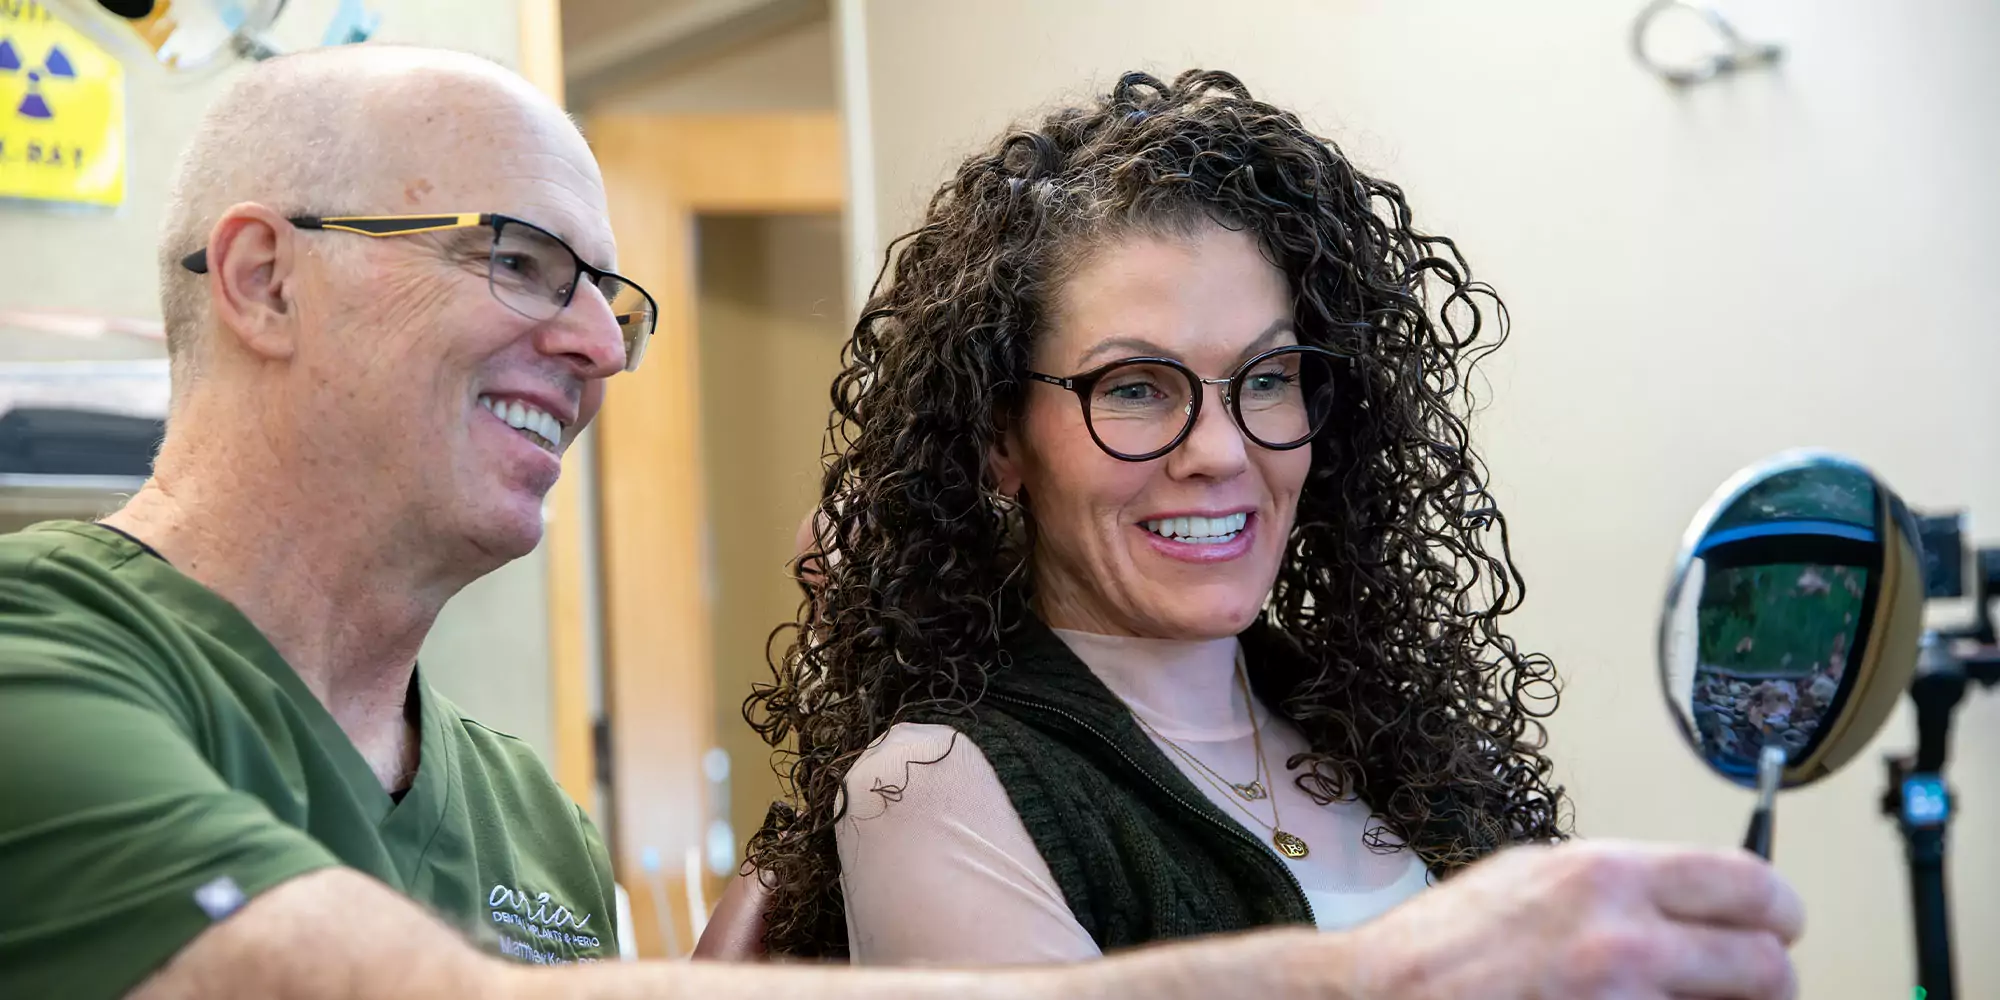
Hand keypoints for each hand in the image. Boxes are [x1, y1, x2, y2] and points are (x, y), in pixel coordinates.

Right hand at [1339, 839, 1801, 999]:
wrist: (1380, 999)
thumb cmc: (1443, 948)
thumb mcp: (1532, 878)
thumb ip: (1620, 885)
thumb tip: (1698, 899)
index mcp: (1604, 876)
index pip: (1750, 885)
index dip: (1776, 910)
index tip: (1776, 924)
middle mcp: (1622, 940)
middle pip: (1767, 966)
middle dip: (1763, 979)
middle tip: (1743, 983)